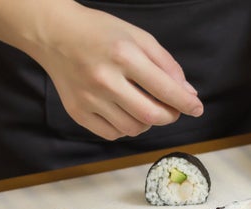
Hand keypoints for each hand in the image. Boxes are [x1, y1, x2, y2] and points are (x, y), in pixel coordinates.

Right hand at [27, 3, 202, 139]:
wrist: (53, 33)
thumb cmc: (101, 33)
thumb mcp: (139, 37)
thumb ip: (167, 65)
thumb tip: (189, 94)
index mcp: (123, 55)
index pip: (166, 90)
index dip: (187, 104)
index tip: (197, 109)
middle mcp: (104, 79)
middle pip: (152, 116)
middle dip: (170, 116)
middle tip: (171, 109)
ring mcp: (88, 98)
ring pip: (134, 129)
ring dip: (148, 122)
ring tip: (144, 105)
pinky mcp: (77, 112)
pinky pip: (112, 134)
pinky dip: (125, 128)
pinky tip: (123, 111)